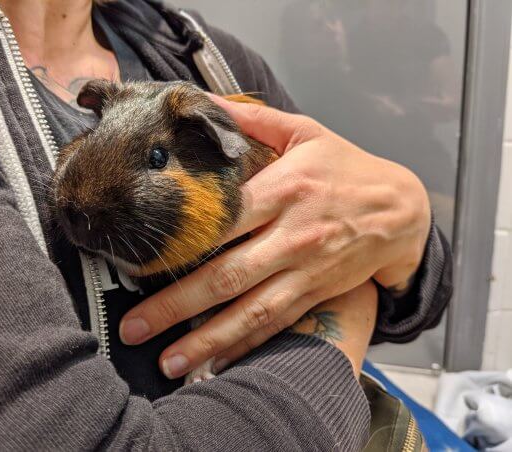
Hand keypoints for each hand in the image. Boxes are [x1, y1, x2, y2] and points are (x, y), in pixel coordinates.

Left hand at [119, 97, 430, 378]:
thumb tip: (203, 102)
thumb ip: (252, 120)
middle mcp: (291, 236)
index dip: (178, 245)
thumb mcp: (304, 133)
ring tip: (166, 364)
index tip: (137, 265)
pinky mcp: (315, 293)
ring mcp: (304, 271)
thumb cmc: (346, 168)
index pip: (221, 221)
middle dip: (175, 306)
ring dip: (205, 341)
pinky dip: (245, 347)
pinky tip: (214, 366)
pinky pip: (275, 325)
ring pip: (248, 312)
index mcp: (283, 190)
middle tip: (131, 328)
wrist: (402, 209)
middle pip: (225, 276)